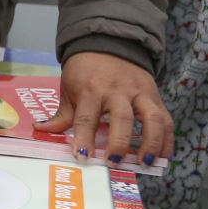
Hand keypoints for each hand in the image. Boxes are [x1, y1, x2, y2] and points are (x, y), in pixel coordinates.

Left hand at [38, 51, 171, 165]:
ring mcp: (140, 94)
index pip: (86, 117)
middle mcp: (117, 91)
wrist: (110, 45)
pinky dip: (167, 139)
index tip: (83, 158)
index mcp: (91, 90)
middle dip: (119, 142)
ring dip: (151, 142)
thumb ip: (61, 114)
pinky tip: (163, 157)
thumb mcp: (68, 89)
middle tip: (114, 163)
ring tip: (145, 163)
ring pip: (152, 118)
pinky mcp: (156, 97)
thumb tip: (40, 130)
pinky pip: (166, 119)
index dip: (84, 139)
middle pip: (122, 117)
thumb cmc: (85, 72)